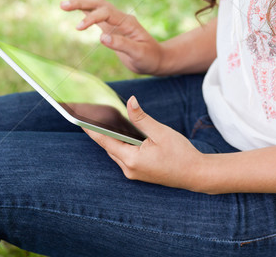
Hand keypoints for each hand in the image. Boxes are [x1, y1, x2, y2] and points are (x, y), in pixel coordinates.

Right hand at [60, 0, 164, 74]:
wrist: (156, 59)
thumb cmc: (149, 57)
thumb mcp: (138, 53)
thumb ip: (122, 44)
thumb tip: (102, 38)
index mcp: (127, 22)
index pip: (106, 13)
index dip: (91, 18)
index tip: (78, 28)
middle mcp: (120, 18)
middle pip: (99, 4)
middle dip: (82, 3)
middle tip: (64, 5)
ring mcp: (115, 22)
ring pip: (97, 8)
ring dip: (81, 4)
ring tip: (64, 4)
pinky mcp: (111, 28)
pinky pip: (97, 16)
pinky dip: (85, 10)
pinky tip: (75, 5)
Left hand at [83, 96, 205, 190]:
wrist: (196, 174)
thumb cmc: (180, 153)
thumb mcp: (160, 132)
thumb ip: (142, 118)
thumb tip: (130, 102)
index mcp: (132, 160)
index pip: (106, 141)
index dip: (92, 129)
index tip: (79, 119)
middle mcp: (129, 169)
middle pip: (109, 147)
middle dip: (102, 131)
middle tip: (93, 113)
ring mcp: (134, 173)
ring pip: (117, 152)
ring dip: (113, 138)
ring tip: (106, 120)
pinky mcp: (139, 173)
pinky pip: (125, 156)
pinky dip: (122, 144)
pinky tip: (124, 133)